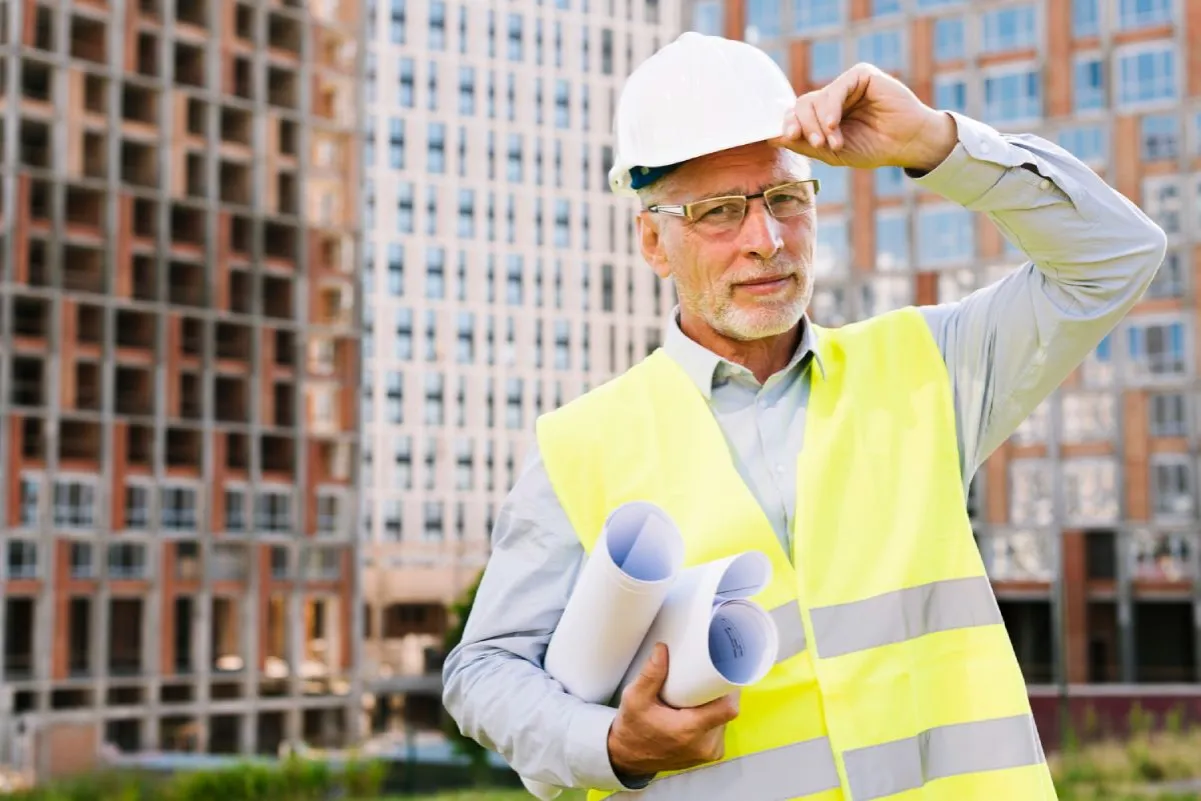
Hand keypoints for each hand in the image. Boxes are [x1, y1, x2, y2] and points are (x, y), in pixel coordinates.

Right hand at [606, 643, 739, 777]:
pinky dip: (712, 718)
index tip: (721, 673)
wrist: (629, 757)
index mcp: (690, 730)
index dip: (729, 689)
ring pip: (725, 720)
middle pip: (727, 712)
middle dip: (719, 694)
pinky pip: (720, 730)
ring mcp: (709, 753)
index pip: (727, 709)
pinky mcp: (709, 755)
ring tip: (700, 693)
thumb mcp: (635, 698)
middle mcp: (705, 745)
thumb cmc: (632, 728)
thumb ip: (650, 674)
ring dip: (716, 706)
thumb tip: (663, 648)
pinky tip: (699, 710)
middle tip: (706, 678)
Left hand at [769, 62, 957, 173]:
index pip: (796, 114)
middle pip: (802, 105)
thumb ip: (805, 144)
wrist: (907, 144)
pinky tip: (834, 124)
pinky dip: (831, 107)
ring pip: (816, 98)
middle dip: (804, 126)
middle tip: (816, 145)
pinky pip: (837, 86)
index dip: (787, 124)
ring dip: (820, 123)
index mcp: (823, 115)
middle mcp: (832, 98)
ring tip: (834, 142)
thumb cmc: (873, 148)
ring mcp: (846, 85)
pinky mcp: (861, 75)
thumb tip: (773, 137)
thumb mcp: (833, 152)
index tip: (786, 138)